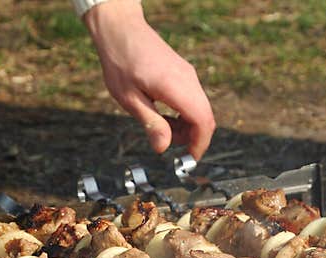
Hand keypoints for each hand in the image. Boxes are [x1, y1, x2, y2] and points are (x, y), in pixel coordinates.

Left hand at [84, 0, 215, 159]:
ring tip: (161, 128)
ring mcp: (188, 75)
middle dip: (193, 138)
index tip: (189, 160)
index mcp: (176, 87)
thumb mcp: (129, 99)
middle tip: (169, 145)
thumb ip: (151, 123)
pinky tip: (164, 115)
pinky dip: (184, 114)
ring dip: (187, 126)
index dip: (200, 144)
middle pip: (205, 117)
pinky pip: (193, 100)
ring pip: (200, 109)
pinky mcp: (184, 73)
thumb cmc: (120, 62)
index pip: (203, 121)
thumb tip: (163, 149)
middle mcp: (188, 79)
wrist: (120, 29)